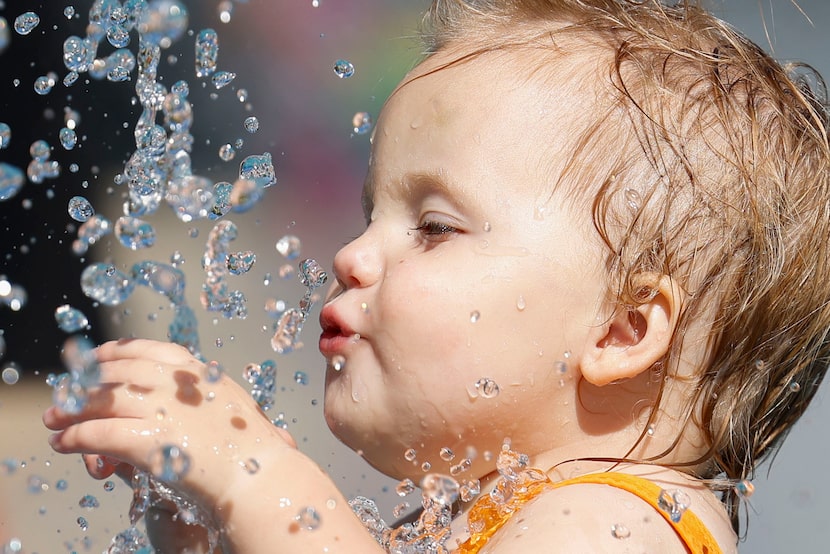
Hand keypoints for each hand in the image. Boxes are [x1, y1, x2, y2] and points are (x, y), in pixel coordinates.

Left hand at [44, 338, 383, 552]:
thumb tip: (172, 411)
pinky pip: (101, 434)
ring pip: (104, 399)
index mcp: (200, 374)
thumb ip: (199, 405)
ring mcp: (165, 409)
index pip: (149, 350)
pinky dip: (77, 438)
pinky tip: (66, 445)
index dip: (116, 352)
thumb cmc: (253, 454)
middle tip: (63, 396)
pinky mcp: (151, 439)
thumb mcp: (228, 413)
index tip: (96, 359)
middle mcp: (180, 384)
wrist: (263, 479)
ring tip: (56, 423)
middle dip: (86, 383)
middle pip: (119, 372)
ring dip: (74, 410)